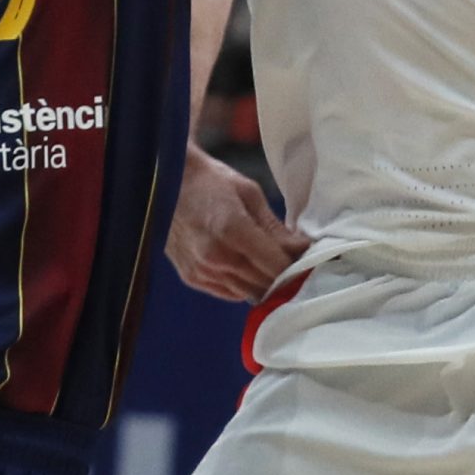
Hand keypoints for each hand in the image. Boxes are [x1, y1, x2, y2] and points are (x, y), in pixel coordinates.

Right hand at [166, 144, 307, 301]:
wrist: (166, 180)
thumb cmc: (211, 181)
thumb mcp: (249, 194)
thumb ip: (275, 228)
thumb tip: (302, 248)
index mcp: (232, 229)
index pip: (276, 265)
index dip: (297, 267)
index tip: (308, 261)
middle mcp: (215, 256)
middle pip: (264, 284)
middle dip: (284, 277)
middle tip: (297, 267)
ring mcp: (201, 270)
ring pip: (248, 293)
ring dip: (264, 284)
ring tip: (274, 268)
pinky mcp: (192, 277)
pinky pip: (229, 292)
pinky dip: (244, 285)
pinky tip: (249, 269)